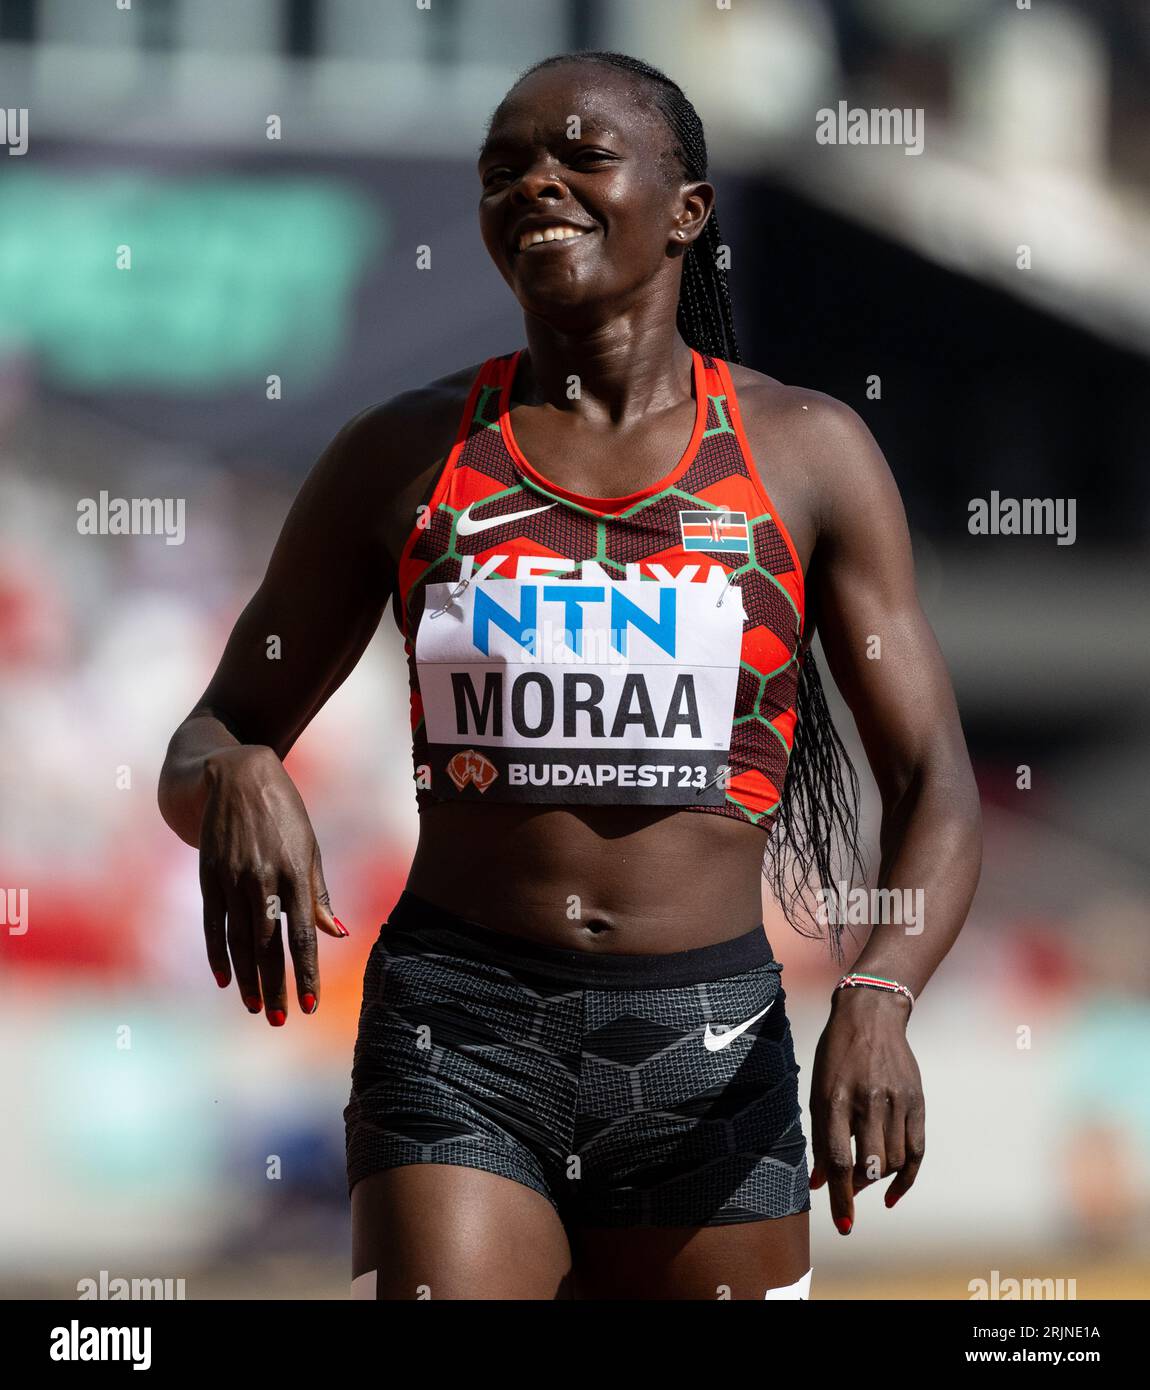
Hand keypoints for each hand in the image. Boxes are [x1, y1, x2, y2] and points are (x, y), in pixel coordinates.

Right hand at [198, 745, 345, 1023]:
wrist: (235, 775)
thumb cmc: (283, 813)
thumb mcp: (308, 846)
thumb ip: (318, 893)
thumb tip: (339, 933)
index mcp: (294, 871)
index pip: (302, 934)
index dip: (305, 972)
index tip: (311, 1005)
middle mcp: (262, 878)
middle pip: (268, 944)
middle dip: (275, 985)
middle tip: (281, 1020)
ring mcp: (232, 877)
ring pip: (239, 939)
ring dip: (247, 977)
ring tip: (256, 1008)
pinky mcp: (208, 875)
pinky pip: (213, 922)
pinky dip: (218, 952)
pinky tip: (224, 978)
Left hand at [808, 986, 923, 1231]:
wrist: (871, 1016)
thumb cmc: (836, 1056)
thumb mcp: (818, 1090)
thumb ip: (820, 1137)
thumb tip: (818, 1184)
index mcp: (835, 1097)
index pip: (839, 1159)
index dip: (840, 1197)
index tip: (843, 1225)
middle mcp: (867, 1101)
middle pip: (869, 1165)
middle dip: (857, 1188)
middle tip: (848, 1189)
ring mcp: (896, 1101)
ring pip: (893, 1162)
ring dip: (878, 1180)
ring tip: (864, 1177)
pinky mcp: (917, 1101)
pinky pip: (916, 1152)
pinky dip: (906, 1179)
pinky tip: (893, 1193)